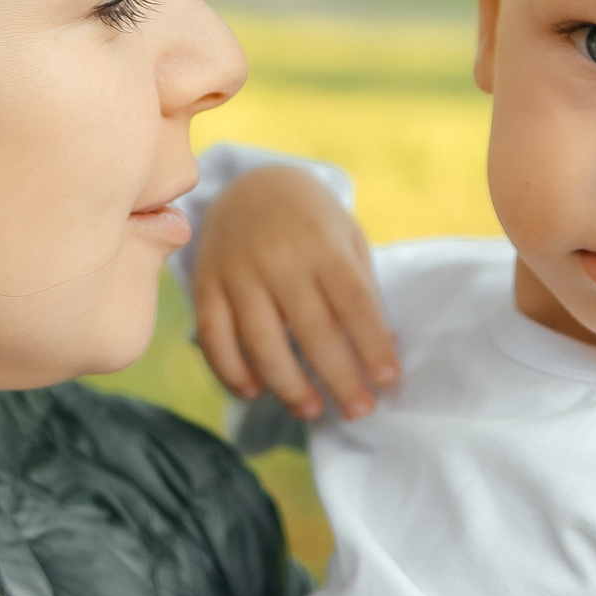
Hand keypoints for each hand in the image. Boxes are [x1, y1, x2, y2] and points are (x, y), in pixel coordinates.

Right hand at [193, 165, 400, 418]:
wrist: (250, 184)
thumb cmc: (311, 221)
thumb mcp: (346, 238)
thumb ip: (362, 289)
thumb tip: (382, 347)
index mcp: (322, 243)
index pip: (353, 302)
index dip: (371, 344)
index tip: (388, 381)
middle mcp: (279, 258)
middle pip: (312, 329)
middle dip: (338, 377)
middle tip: (358, 411)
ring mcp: (238, 272)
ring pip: (261, 340)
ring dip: (287, 384)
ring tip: (310, 411)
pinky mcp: (206, 284)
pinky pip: (214, 337)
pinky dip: (231, 371)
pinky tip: (254, 392)